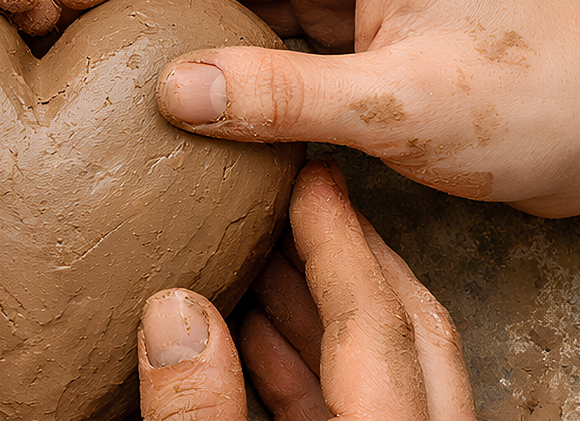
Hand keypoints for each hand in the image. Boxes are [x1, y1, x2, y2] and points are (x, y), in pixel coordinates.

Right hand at [57, 0, 579, 225]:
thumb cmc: (536, 101)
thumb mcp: (400, 103)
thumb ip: (281, 96)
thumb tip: (172, 93)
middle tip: (71, 27)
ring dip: (172, 13)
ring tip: (105, 55)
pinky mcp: (350, 19)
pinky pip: (261, 22)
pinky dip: (216, 48)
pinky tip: (175, 78)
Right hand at [138, 160, 474, 419]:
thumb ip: (201, 409)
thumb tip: (173, 315)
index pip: (375, 324)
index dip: (337, 244)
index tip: (311, 181)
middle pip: (405, 329)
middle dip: (350, 254)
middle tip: (307, 196)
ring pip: (386, 364)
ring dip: (324, 304)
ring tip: (271, 250)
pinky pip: (361, 401)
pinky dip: (310, 360)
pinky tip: (257, 330)